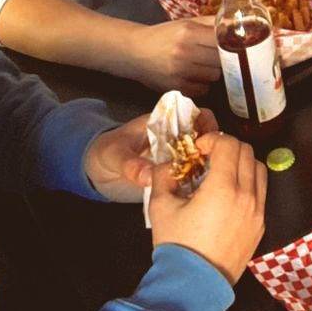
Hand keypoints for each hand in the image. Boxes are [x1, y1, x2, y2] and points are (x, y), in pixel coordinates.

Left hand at [83, 106, 219, 201]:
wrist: (96, 171)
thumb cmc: (105, 153)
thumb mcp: (115, 156)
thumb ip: (131, 165)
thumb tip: (148, 176)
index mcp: (162, 123)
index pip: (192, 115)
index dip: (206, 124)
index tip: (209, 140)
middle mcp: (174, 139)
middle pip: (204, 137)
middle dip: (213, 149)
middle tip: (214, 165)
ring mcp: (176, 159)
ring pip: (201, 158)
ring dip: (208, 168)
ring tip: (212, 182)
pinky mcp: (174, 177)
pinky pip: (191, 178)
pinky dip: (198, 184)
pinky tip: (202, 195)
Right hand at [124, 17, 224, 93]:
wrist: (135, 52)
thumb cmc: (163, 35)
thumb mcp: (185, 23)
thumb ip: (210, 23)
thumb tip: (235, 24)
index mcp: (189, 32)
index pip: (223, 41)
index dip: (229, 43)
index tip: (231, 44)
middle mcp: (185, 52)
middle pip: (221, 60)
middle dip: (221, 58)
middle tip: (214, 56)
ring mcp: (181, 72)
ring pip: (214, 76)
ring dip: (212, 71)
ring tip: (201, 65)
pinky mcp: (176, 88)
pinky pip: (203, 89)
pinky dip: (202, 84)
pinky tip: (193, 76)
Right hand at [148, 133, 266, 282]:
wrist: (195, 284)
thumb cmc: (177, 246)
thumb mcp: (161, 207)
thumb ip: (163, 177)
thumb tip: (169, 164)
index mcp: (223, 188)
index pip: (229, 144)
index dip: (212, 139)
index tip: (198, 149)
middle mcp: (246, 196)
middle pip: (247, 152)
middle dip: (227, 147)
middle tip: (208, 157)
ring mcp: (257, 211)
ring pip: (259, 169)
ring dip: (241, 162)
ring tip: (221, 173)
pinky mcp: (260, 225)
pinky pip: (261, 192)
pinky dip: (249, 182)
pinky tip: (229, 194)